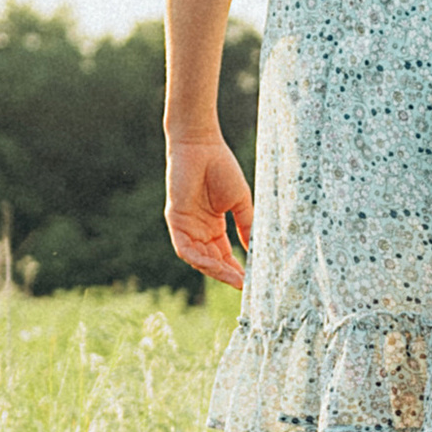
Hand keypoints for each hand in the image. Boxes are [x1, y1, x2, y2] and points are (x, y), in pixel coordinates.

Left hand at [167, 133, 251, 286]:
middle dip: (228, 275)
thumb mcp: (240, 203)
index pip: (223, 255)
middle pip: (212, 261)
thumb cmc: (221, 168)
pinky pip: (186, 249)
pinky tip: (216, 266)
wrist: (201, 146)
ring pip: (199, 259)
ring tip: (235, 279)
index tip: (251, 280)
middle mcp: (198, 230)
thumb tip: (256, 251)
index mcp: (213, 226)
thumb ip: (246, 226)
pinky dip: (200, 260)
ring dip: (216, 271)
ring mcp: (186, 227)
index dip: (236, 269)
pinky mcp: (176, 221)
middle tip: (246, 286)